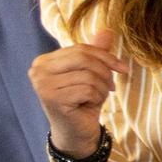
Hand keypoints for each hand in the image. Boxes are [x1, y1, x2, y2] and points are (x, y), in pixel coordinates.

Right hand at [28, 22, 128, 155]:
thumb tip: (107, 29)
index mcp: (45, 61)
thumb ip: (95, 52)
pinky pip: (87, 90)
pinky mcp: (52, 98)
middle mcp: (38, 70)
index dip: (106, 56)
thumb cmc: (83, 101)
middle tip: (111, 86)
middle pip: (84, 58)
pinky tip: (89, 105)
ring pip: (88, 75)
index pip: (80, 49)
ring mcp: (42, 84)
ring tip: (97, 97)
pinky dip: (96, 98)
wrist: (76, 131)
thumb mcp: (91, 74)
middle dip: (105, 71)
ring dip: (101, 88)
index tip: (122, 68)